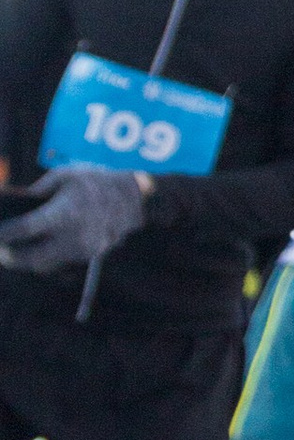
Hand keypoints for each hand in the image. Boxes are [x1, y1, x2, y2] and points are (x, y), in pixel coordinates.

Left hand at [0, 166, 152, 273]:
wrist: (135, 196)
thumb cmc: (95, 181)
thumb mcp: (64, 175)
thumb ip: (37, 190)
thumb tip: (14, 201)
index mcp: (63, 213)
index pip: (24, 229)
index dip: (4, 234)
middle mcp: (73, 236)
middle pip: (32, 259)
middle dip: (11, 258)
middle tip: (1, 252)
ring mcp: (83, 249)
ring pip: (45, 265)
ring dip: (28, 261)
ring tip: (13, 251)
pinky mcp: (91, 255)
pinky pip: (61, 261)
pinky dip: (46, 257)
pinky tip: (38, 247)